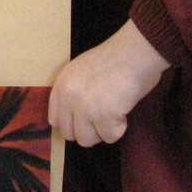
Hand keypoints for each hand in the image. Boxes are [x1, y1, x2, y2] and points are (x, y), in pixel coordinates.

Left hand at [49, 20, 169, 145]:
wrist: (135, 51)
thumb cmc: (114, 58)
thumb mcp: (81, 71)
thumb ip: (73, 92)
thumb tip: (75, 118)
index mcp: (61, 85)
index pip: (55, 120)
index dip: (72, 123)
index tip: (86, 119)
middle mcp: (68, 97)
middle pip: (70, 134)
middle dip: (88, 129)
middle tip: (103, 116)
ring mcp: (84, 108)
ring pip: (87, 140)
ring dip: (102, 131)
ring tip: (113, 112)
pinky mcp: (104, 116)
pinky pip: (110, 137)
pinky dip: (120, 128)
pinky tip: (123, 109)